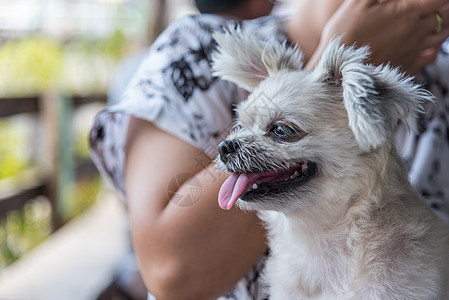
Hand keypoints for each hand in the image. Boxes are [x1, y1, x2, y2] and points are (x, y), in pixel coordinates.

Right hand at [308, 0, 448, 73]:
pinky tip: (423, 44)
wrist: (335, 72)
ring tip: (428, 18)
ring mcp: (414, 51)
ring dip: (441, 23)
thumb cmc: (344, 35)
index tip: (426, 0)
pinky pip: (430, 56)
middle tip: (426, 6)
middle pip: (445, 13)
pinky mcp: (407, 67)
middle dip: (440, 6)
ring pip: (442, 34)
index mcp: (408, 12)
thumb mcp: (357, 2)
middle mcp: (416, 32)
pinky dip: (431, 48)